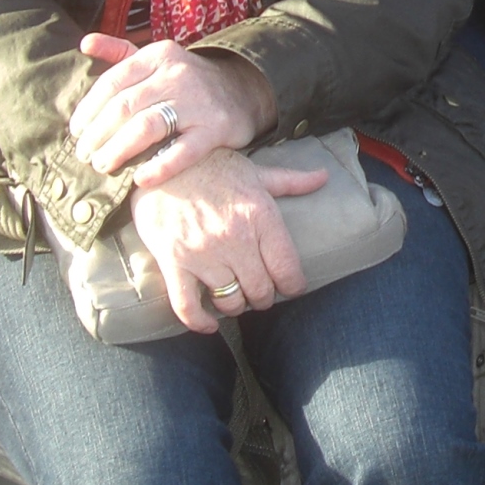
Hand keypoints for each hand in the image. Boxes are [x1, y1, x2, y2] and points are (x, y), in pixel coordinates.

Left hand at [73, 34, 273, 187]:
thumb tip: (84, 43)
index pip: (112, 82)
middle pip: (125, 107)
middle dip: (97, 134)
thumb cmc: (186, 81)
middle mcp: (177, 75)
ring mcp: (198, 102)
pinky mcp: (216, 129)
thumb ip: (119, 52)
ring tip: (103, 165)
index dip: (88, 109)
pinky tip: (139, 179)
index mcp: (158, 55)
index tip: (76, 131)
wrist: (243, 91)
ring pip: (146, 128)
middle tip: (84, 155)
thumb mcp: (156, 60)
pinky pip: (182, 152)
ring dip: (117, 150)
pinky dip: (158, 167)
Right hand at [130, 149, 330, 331]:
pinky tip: (209, 324)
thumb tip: (323, 177)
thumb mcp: (255, 171)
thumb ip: (291, 181)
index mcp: (260, 216)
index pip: (287, 269)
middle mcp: (235, 238)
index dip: (293, 286)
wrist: (161, 159)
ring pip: (229, 301)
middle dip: (263, 297)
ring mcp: (203, 252)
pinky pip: (187, 306)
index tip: (290, 287)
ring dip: (235, 305)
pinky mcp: (173, 261)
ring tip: (235, 297)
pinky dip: (199, 322)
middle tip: (259, 292)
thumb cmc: (212, 166)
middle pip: (260, 290)